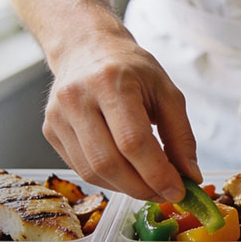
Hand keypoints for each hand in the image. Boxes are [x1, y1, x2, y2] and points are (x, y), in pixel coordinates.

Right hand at [43, 31, 201, 201]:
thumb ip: (181, 135)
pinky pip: (81, 169)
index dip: (157, 174)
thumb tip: (190, 176)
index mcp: (110, 82)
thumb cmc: (130, 68)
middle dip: (142, 187)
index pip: (133, 141)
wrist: (86, 48)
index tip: (178, 191)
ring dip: (126, 188)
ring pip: (92, 172)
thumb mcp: (166, 92)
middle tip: (165, 193)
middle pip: (109, 162)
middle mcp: (77, 98)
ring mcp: (58, 116)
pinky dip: (108, 180)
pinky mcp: (51, 131)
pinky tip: (126, 174)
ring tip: (148, 185)